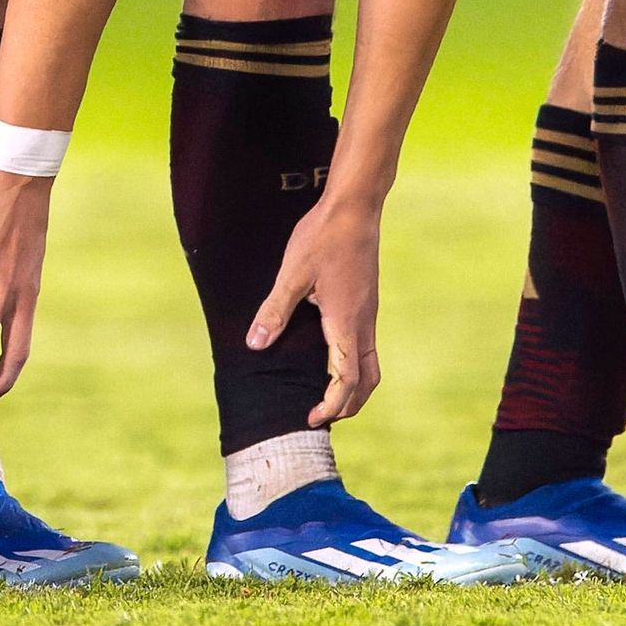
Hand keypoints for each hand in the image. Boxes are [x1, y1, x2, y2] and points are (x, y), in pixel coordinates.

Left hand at [248, 189, 384, 428]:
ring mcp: (369, 314)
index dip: (331, 405)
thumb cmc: (323, 237)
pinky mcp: (367, 303)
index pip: (346, 380)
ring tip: (330, 397)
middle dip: (348, 405)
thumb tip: (255, 344)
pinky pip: (367, 347)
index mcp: (346, 322)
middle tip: (320, 416)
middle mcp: (363, 323)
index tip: (311, 418)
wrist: (355, 208)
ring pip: (371, 365)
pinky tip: (333, 360)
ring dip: (355, 388)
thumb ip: (275, 310)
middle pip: (367, 381)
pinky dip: (355, 367)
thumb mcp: (293, 273)